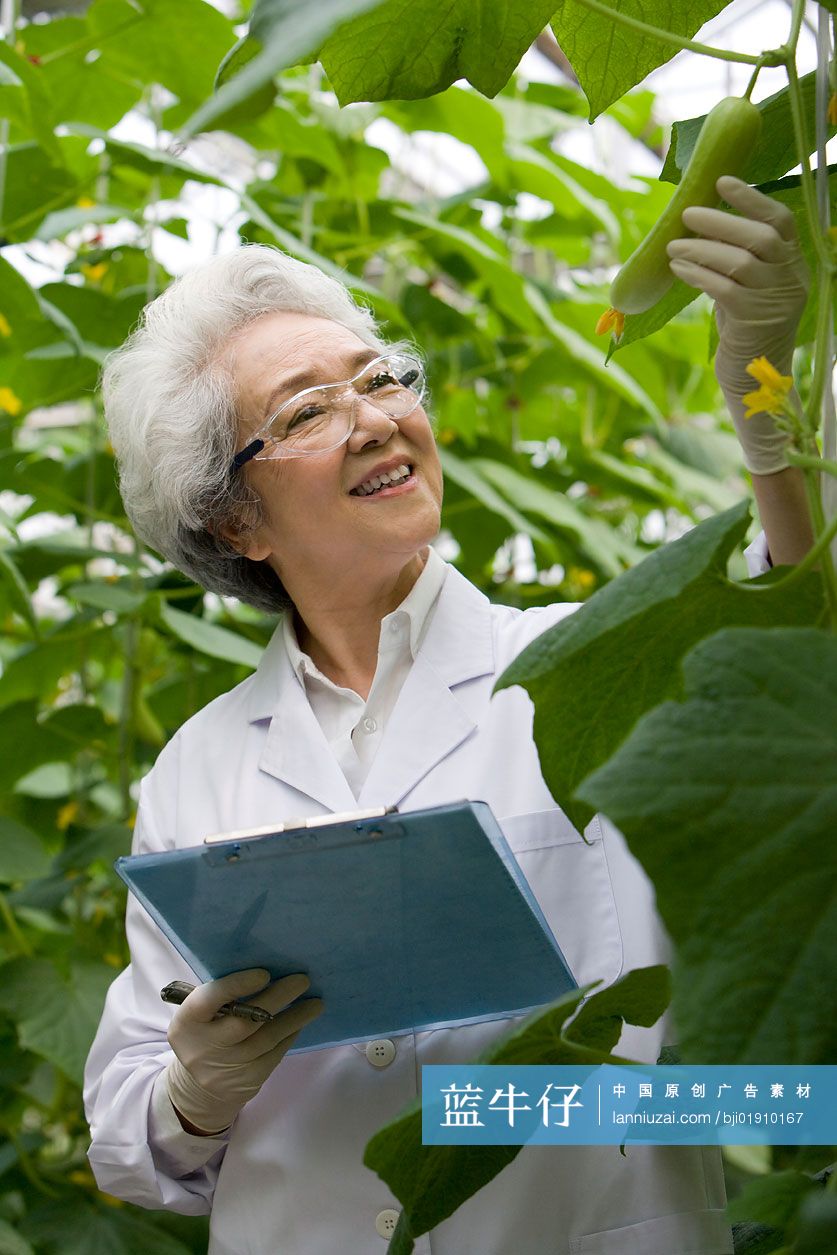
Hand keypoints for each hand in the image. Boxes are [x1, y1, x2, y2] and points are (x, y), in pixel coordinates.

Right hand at [165, 968, 323, 1134]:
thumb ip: (221, 996)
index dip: (237, 985)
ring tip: (316, 1003)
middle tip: (302, 980)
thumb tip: (266, 970)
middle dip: (277, 998)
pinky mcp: (248, 1080)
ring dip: (295, 1018)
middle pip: (245, 1021)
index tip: (264, 973)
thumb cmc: (204, 1033)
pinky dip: (290, 1035)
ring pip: (267, 1038)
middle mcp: (206, 1046)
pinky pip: (275, 1054)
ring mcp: (227, 1066)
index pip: (210, 1000)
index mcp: (189, 1020)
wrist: (198, 1087)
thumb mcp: (199, 1015)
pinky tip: (301, 1021)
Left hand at [665, 174, 809, 474]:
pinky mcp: (753, 321)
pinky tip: (678, 269)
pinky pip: (723, 289)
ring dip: (702, 249)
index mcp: (792, 265)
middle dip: (721, 221)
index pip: (780, 222)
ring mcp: (774, 300)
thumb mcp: (746, 288)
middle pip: (760, 237)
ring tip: (673, 247)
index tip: (722, 182)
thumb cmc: (744, 328)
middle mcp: (789, 279)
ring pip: (740, 262)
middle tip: (687, 214)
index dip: (752, 198)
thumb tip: (698, 226)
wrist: (751, 377)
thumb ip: (735, 259)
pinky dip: (698, 275)